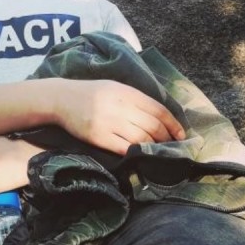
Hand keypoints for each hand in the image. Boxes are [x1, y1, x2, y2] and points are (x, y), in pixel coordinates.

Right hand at [56, 79, 185, 154]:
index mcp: (127, 93)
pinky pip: (124, 148)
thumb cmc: (92, 93)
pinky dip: (136, 153)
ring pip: (141, 139)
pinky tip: (141, 156)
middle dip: (166, 138)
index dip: (173, 124)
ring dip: (154, 148)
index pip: (158, 110)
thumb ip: (136, 100)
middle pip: (153, 127)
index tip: (181, 134)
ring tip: (159, 152)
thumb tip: (160, 117)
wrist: (62, 99)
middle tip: (172, 146)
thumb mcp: (116, 88)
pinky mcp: (99, 137)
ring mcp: (109, 123)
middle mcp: (120, 107)